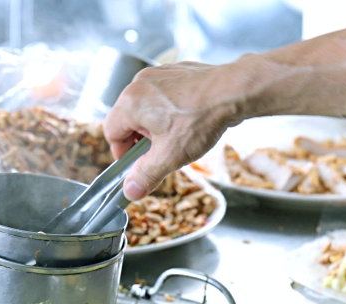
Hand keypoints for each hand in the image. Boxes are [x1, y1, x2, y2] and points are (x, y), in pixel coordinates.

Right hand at [104, 62, 247, 199]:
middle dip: (141, 140)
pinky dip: (169, 110)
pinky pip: (163, 95)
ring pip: (146, 107)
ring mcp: (158, 74)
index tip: (138, 165)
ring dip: (156, 125)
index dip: (123, 154)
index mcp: (130, 103)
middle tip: (162, 151)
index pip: (111, 133)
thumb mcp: (170, 156)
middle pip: (127, 119)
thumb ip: (146, 174)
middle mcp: (139, 83)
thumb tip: (130, 191)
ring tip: (178, 136)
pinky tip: (188, 120)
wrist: (233, 91)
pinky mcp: (175, 71)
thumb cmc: (201, 120)